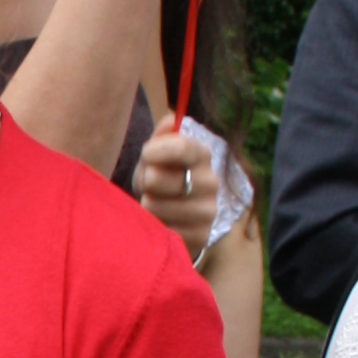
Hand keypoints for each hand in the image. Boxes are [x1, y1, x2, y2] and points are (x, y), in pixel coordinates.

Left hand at [134, 116, 217, 260]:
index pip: (182, 147)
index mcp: (201, 155)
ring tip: (150, 203)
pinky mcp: (200, 237)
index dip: (156, 151)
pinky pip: (164, 231)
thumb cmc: (160, 178)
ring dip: (146, 205)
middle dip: (147, 181)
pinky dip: (154, 227)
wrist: (173, 215)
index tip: (145, 155)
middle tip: (148, 185)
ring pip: (159, 207)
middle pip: (165, 179)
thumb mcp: (156, 155)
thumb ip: (161, 137)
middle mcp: (211, 182)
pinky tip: (157, 223)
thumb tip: (170, 120)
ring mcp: (208, 212)